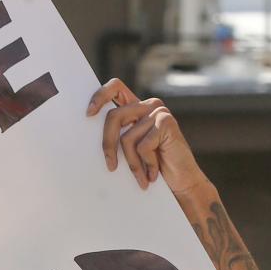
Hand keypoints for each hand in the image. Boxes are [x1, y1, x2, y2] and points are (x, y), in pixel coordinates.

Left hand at [87, 78, 206, 198]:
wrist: (182, 182)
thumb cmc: (154, 168)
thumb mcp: (132, 150)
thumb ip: (118, 137)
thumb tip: (89, 134)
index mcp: (137, 108)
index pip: (115, 88)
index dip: (100, 96)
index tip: (88, 113)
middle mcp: (148, 105)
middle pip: (114, 117)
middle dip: (108, 145)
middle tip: (111, 166)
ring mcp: (159, 112)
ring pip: (127, 138)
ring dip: (132, 164)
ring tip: (141, 177)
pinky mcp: (166, 122)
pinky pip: (142, 146)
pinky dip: (146, 165)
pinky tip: (154, 173)